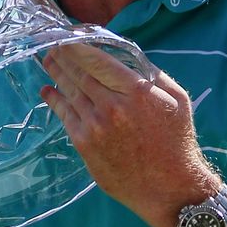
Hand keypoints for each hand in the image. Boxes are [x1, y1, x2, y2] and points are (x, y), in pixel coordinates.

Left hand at [41, 43, 220, 226]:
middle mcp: (112, 106)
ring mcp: (95, 126)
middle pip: (79, 73)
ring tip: (49, 62)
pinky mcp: (85, 145)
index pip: (97, 60)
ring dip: (57, 75)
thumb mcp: (177, 100)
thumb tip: (127, 58)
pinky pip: (65, 116)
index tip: (68, 37)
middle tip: (53, 46)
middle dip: (63, 57)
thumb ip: (153, 75)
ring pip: (69, 92)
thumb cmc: (177, 142)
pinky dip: (55, 100)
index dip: (78, 47)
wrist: (169, 188)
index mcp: (136, 92)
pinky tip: (49, 91)